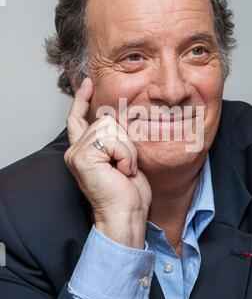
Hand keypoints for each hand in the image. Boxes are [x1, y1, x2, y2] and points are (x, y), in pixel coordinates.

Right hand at [64, 77, 151, 248]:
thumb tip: (121, 115)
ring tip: (124, 169)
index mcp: (84, 150)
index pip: (78, 118)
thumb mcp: (125, 157)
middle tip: (126, 165)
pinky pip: (114, 141)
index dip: (82, 99)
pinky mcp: (83, 157)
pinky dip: (126, 156)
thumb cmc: (128, 192)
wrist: (125, 215)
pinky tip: (122, 172)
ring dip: (127, 149)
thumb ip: (116, 137)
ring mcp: (77, 153)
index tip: (87, 82)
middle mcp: (75, 150)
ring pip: (110, 127)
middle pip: (105, 119)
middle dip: (125, 140)